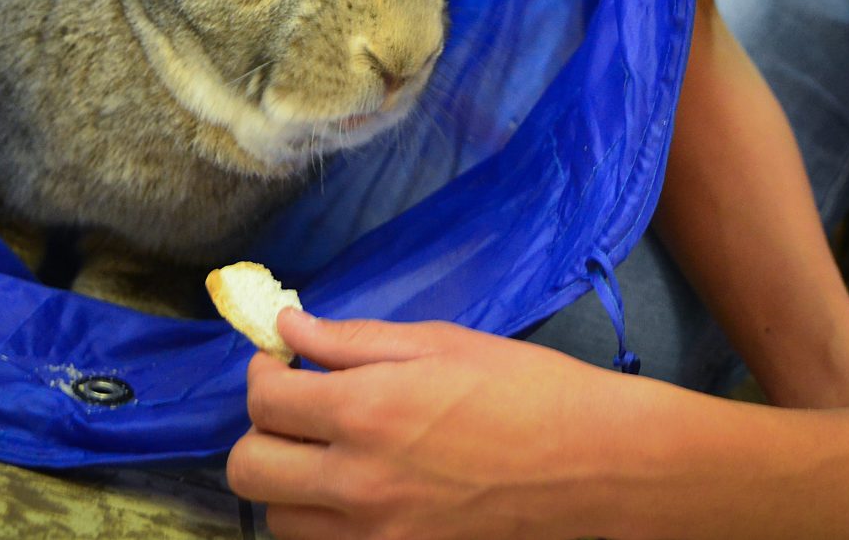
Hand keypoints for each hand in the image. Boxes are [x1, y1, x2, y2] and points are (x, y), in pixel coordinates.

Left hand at [229, 309, 632, 539]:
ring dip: (288, 483)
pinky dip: (325, 523)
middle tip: (298, 410)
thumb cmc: (528, 389)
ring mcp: (377, 536)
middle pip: (250, 469)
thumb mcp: (441, 343)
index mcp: (366, 410)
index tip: (284, 362)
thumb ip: (354, 340)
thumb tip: (289, 328)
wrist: (598, 465)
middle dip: (261, 431)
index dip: (263, 372)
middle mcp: (358, 482)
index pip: (264, 399)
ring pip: (279, 520)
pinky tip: (357, 494)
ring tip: (328, 455)